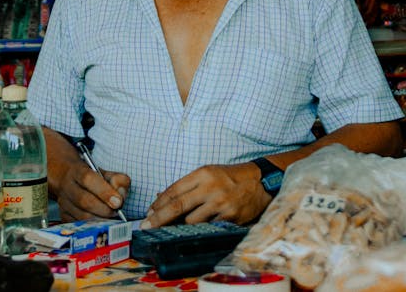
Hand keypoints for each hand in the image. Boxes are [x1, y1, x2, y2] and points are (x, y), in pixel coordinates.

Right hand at [55, 163, 130, 221]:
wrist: (68, 179)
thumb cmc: (92, 178)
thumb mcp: (106, 173)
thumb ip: (118, 180)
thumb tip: (120, 195)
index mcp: (77, 171)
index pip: (88, 179)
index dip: (105, 192)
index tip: (118, 202)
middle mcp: (67, 186)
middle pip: (84, 200)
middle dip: (104, 209)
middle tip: (116, 211)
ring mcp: (63, 202)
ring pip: (81, 217)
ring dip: (101, 220)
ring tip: (111, 217)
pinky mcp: (63, 216)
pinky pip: (79, 226)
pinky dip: (93, 227)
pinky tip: (102, 223)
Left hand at [142, 163, 271, 228]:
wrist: (260, 182)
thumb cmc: (230, 177)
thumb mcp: (208, 174)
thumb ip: (185, 186)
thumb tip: (159, 198)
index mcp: (203, 174)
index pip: (174, 190)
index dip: (158, 204)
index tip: (148, 213)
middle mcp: (211, 188)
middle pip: (178, 206)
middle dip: (158, 218)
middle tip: (145, 227)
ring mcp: (221, 204)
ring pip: (191, 221)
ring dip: (180, 226)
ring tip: (173, 228)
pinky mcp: (230, 218)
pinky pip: (208, 228)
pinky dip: (199, 230)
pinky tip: (194, 230)